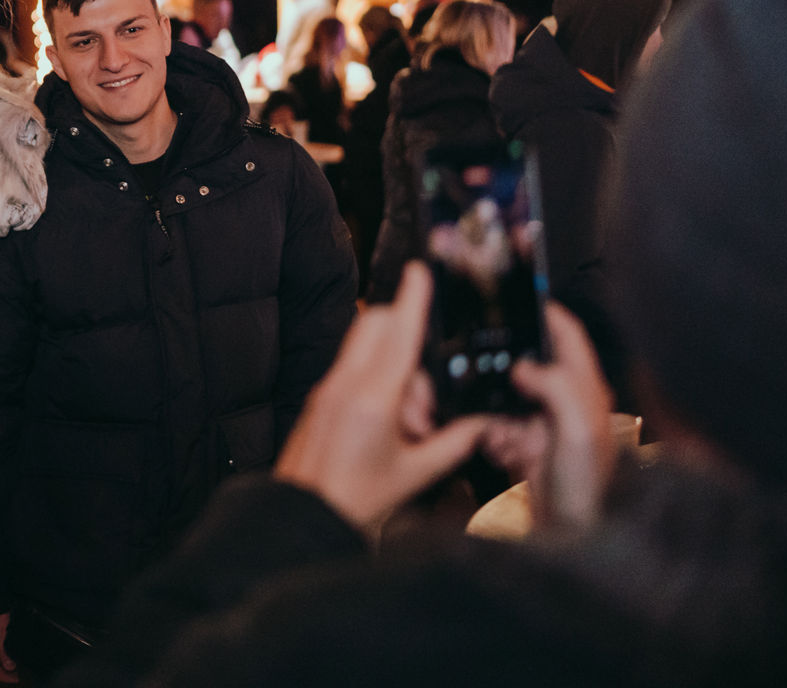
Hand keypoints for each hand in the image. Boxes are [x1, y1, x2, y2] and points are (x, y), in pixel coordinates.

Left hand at [275, 263, 489, 529]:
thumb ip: (454, 443)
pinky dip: (377, 379)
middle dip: (406, 331)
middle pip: (376, 325)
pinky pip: (352, 368)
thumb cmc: (357, 500)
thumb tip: (483, 422)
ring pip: (365, 347)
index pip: (398, 334)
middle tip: (427, 386)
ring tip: (411, 422)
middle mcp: (346, 383)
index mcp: (373, 398)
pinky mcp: (320, 398)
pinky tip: (391, 425)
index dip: (412, 299)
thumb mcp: (416, 474)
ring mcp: (328, 388)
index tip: (419, 270)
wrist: (304, 516)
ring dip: (395, 364)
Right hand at [481, 302, 615, 531]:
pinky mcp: (521, 446)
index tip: (520, 291)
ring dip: (494, 408)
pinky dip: (489, 433)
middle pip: (528, 361)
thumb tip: (525, 365)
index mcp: (585, 389)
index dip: (547, 309)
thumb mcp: (579, 428)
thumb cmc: (588, 487)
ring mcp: (541, 424)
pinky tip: (498, 447)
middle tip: (488, 365)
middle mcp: (564, 402)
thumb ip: (555, 386)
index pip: (568, 335)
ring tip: (503, 429)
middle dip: (504, 367)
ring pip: (504, 394)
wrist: (570, 537)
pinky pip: (493, 424)